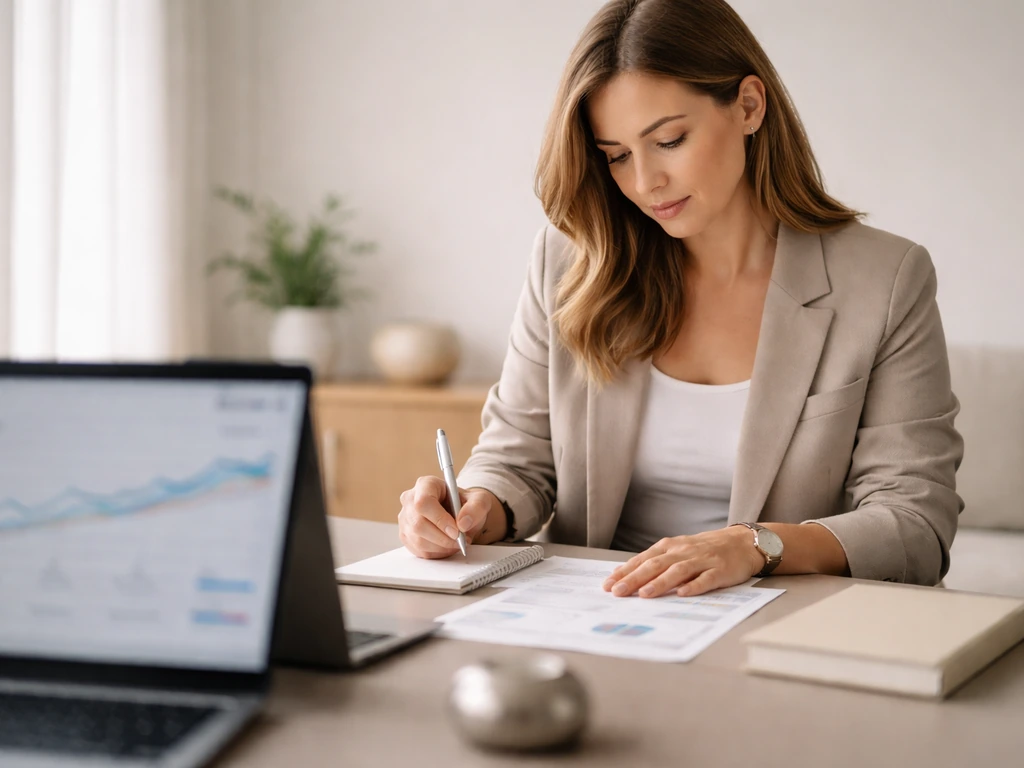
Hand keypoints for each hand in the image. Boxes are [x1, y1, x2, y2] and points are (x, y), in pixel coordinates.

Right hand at [398, 476, 505, 558]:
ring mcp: (405, 518)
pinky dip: (437, 553)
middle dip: (443, 538)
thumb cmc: (466, 504)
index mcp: (426, 484)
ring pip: (418, 540)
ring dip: (442, 547)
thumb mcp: (479, 500)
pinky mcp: (406, 535)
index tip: (456, 531)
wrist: (460, 514)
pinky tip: (447, 546)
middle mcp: (410, 499)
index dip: (439, 519)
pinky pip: (419, 550)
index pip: (424, 502)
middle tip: (460, 540)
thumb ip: (476, 508)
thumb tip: (463, 523)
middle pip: (419, 524)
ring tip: (457, 543)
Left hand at [602, 526, 764, 597]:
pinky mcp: (720, 570)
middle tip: (617, 592)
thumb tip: (627, 576)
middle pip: (656, 565)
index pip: (643, 559)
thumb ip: (656, 561)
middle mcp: (683, 551)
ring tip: (644, 594)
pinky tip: (682, 594)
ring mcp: (702, 560)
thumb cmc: (705, 549)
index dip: (625, 571)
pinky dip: (694, 586)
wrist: (741, 542)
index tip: (607, 584)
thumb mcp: (679, 550)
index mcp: (670, 546)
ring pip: (678, 571)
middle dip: (635, 578)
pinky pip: (706, 579)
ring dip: (660, 582)